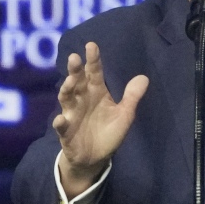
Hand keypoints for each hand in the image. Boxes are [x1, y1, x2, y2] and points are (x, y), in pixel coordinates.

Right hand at [53, 42, 148, 195]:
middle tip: (75, 57)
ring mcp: (72, 115)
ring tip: (71, 82)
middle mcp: (82, 100)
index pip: (94, 73)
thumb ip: (132, 97)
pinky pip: (61, 126)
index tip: (91, 45)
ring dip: (67, 89)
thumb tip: (144, 77)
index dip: (93, 60)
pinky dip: (60, 122)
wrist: (95, 158)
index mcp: (96, 93)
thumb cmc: (108, 132)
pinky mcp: (66, 132)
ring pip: (66, 99)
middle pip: (78, 82)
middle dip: (76, 70)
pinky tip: (60, 119)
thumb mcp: (124, 115)